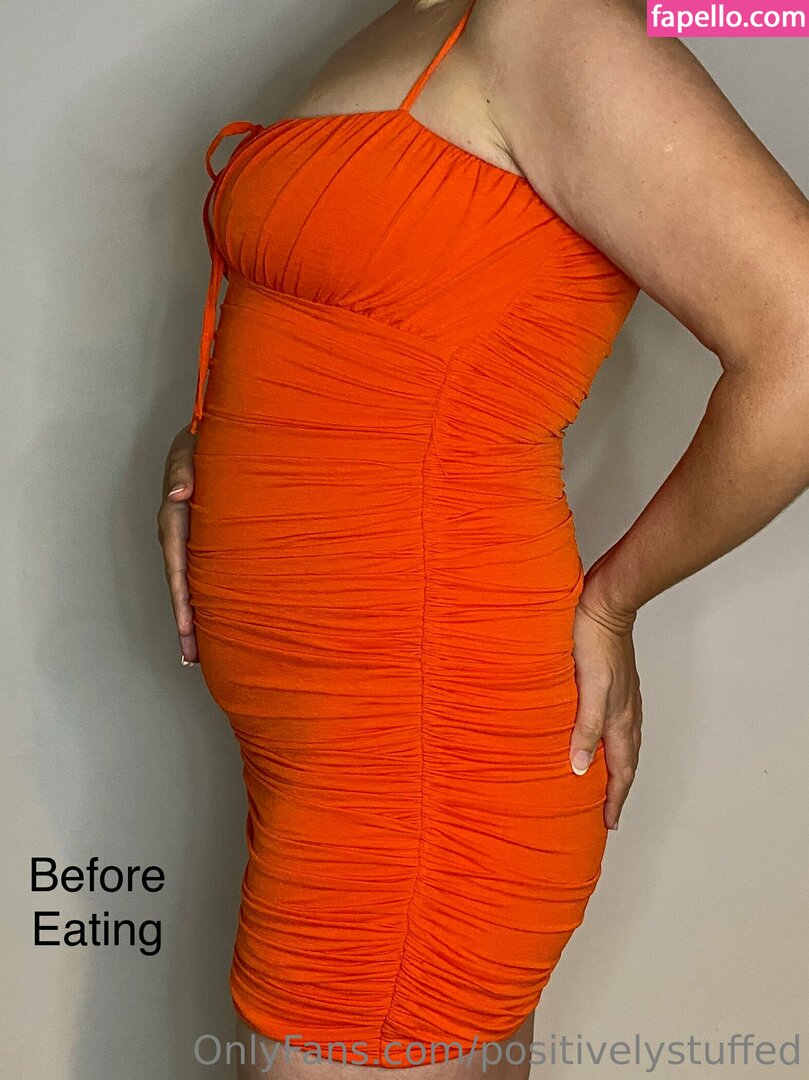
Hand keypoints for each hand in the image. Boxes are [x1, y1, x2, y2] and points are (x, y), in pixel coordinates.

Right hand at [157, 424, 197, 664]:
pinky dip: (200, 600)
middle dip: (184, 622)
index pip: (176, 566)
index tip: (187, 627)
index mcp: (174, 519)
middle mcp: (177, 535)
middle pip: (178, 586)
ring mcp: (187, 540)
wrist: (207, 437)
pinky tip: (207, 624)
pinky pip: (198, 574)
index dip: (182, 598)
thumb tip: (179, 497)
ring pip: (187, 585)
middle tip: (190, 657)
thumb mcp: (190, 450)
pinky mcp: (199, 540)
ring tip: (195, 655)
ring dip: (191, 619)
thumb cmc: (201, 442)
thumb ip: (184, 471)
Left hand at [569, 575, 641, 830]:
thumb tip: (578, 769)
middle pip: (626, 762)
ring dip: (616, 769)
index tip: (609, 824)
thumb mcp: (588, 689)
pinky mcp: (616, 686)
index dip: (615, 799)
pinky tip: (598, 739)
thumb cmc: (594, 644)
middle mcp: (627, 714)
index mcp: (621, 720)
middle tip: (609, 814)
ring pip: (623, 745)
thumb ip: (584, 728)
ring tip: (604, 785)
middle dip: (619, 790)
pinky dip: (610, 744)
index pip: (621, 771)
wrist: (606, 607)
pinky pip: (616, 726)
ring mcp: (624, 699)